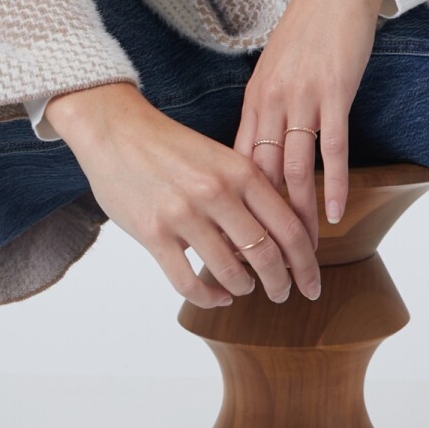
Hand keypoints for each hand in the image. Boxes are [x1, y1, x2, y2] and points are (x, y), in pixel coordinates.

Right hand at [45, 81, 320, 308]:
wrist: (117, 130)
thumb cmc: (171, 145)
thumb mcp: (220, 158)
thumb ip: (247, 192)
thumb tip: (276, 239)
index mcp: (240, 170)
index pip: (288, 226)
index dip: (306, 261)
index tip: (311, 279)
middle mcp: (217, 192)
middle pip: (266, 254)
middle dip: (281, 282)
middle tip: (284, 294)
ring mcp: (184, 214)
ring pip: (231, 272)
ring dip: (243, 288)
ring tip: (245, 289)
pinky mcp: (154, 233)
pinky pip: (188, 282)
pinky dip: (208, 297)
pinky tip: (216, 295)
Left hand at [232, 0, 390, 249]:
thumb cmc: (310, 28)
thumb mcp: (279, 69)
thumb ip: (271, 108)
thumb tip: (265, 152)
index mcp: (255, 96)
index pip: (239, 162)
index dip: (238, 204)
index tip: (239, 238)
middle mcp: (271, 99)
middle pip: (264, 174)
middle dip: (266, 221)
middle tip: (271, 260)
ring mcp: (302, 95)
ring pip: (295, 167)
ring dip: (300, 213)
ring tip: (304, 251)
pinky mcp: (333, 90)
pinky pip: (332, 146)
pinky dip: (331, 183)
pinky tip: (332, 213)